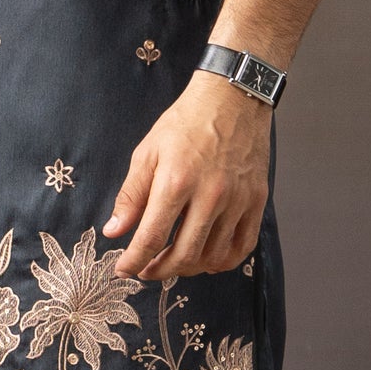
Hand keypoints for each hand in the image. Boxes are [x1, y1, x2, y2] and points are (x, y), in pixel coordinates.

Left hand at [103, 71, 270, 281]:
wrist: (232, 98)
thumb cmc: (186, 122)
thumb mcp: (147, 153)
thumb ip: (131, 196)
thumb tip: (114, 231)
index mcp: (176, 181)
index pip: (152, 237)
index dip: (134, 261)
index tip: (124, 270)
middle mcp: (210, 195)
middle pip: (184, 255)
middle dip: (160, 271)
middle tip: (147, 270)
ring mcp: (237, 200)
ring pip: (213, 256)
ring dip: (189, 268)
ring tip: (174, 262)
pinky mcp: (256, 200)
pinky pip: (243, 246)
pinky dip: (224, 261)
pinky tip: (207, 259)